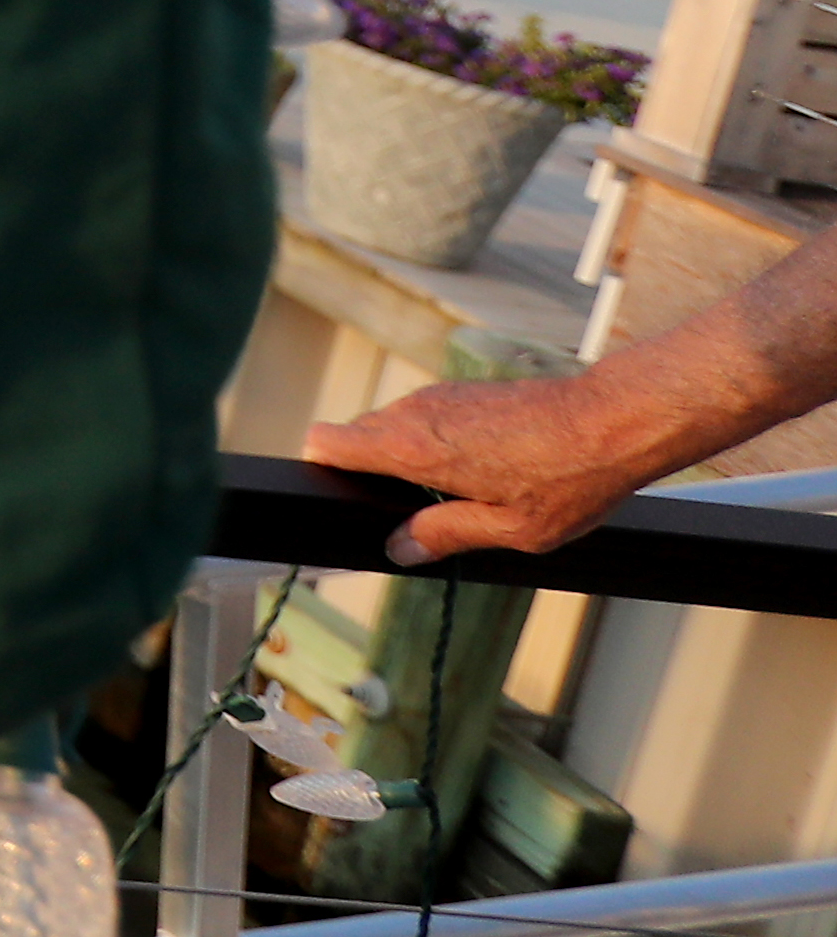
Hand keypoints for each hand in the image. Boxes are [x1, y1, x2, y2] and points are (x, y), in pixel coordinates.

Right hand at [306, 375, 659, 563]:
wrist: (615, 418)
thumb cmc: (571, 477)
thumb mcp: (512, 529)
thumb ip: (446, 536)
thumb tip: (400, 548)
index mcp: (413, 448)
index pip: (324, 441)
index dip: (321, 470)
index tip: (343, 499)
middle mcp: (415, 413)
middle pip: (355, 436)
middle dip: (366, 472)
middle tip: (406, 513)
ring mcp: (439, 395)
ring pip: (391, 425)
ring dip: (403, 456)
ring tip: (451, 495)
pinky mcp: (464, 389)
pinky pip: (424, 416)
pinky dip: (431, 441)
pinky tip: (478, 469)